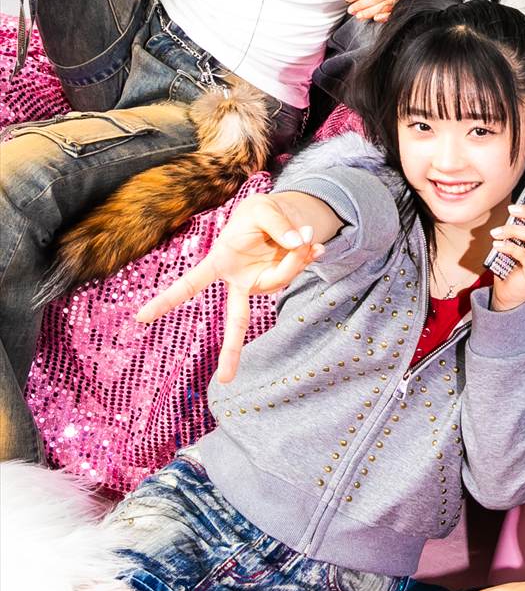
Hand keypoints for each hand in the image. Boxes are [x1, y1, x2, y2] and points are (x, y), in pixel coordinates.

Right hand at [135, 193, 324, 382]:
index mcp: (219, 263)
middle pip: (235, 319)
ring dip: (296, 257)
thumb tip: (299, 245)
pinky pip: (298, 272)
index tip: (141, 318)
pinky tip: (316, 246)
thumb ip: (279, 226)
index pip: (190, 284)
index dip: (167, 300)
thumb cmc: (260, 213)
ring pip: (281, 278)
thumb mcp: (265, 209)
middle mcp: (239, 281)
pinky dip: (309, 257)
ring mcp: (261, 283)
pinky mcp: (282, 280)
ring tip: (302, 233)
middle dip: (231, 349)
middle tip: (226, 381)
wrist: (281, 215)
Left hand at [488, 169, 524, 310]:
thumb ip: (520, 226)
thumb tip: (515, 207)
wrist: (511, 293)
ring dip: (512, 230)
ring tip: (496, 232)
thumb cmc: (514, 264)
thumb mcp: (518, 242)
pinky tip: (497, 244)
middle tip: (512, 208)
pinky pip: (521, 252)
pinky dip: (506, 246)